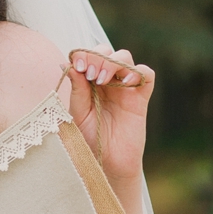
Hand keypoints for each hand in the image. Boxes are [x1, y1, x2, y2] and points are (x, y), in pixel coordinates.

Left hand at [65, 45, 153, 182]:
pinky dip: (138, 71)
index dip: (83, 54)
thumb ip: (76, 89)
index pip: (88, 55)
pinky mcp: (140, 97)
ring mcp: (125, 87)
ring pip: (125, 57)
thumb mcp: (77, 113)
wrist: (107, 162)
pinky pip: (146, 74)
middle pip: (106, 51)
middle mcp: (108, 81)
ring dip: (113, 62)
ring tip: (102, 80)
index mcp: (89, 82)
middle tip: (90, 74)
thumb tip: (66, 63)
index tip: (77, 65)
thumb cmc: (90, 139)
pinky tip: (126, 83)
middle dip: (97, 57)